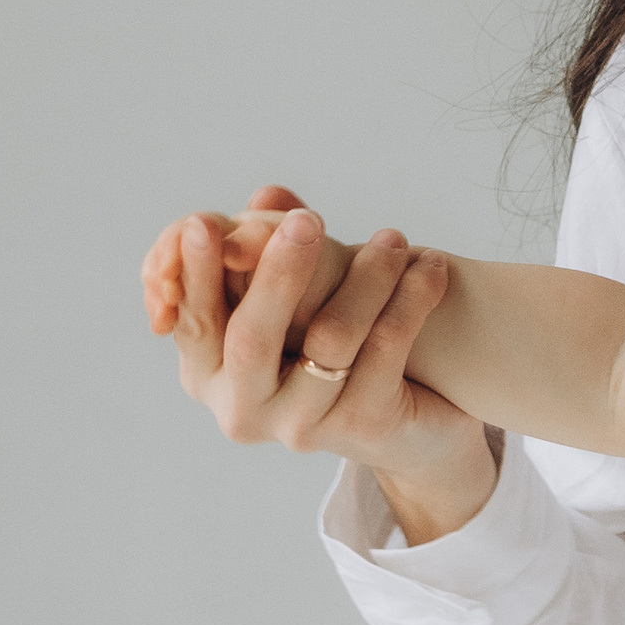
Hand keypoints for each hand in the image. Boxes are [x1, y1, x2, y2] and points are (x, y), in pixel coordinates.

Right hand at [139, 184, 498, 539]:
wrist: (413, 424)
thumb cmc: (336, 344)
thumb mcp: (299, 292)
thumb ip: (272, 243)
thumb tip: (268, 197)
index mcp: (208, 373)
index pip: (193, 318)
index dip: (195, 271)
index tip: (206, 223)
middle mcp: (243, 409)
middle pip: (251, 338)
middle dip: (277, 273)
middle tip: (307, 220)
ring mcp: (301, 426)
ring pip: (331, 338)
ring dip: (368, 276)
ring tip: (395, 240)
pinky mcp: (363, 428)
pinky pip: (384, 350)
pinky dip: (410, 299)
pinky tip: (431, 268)